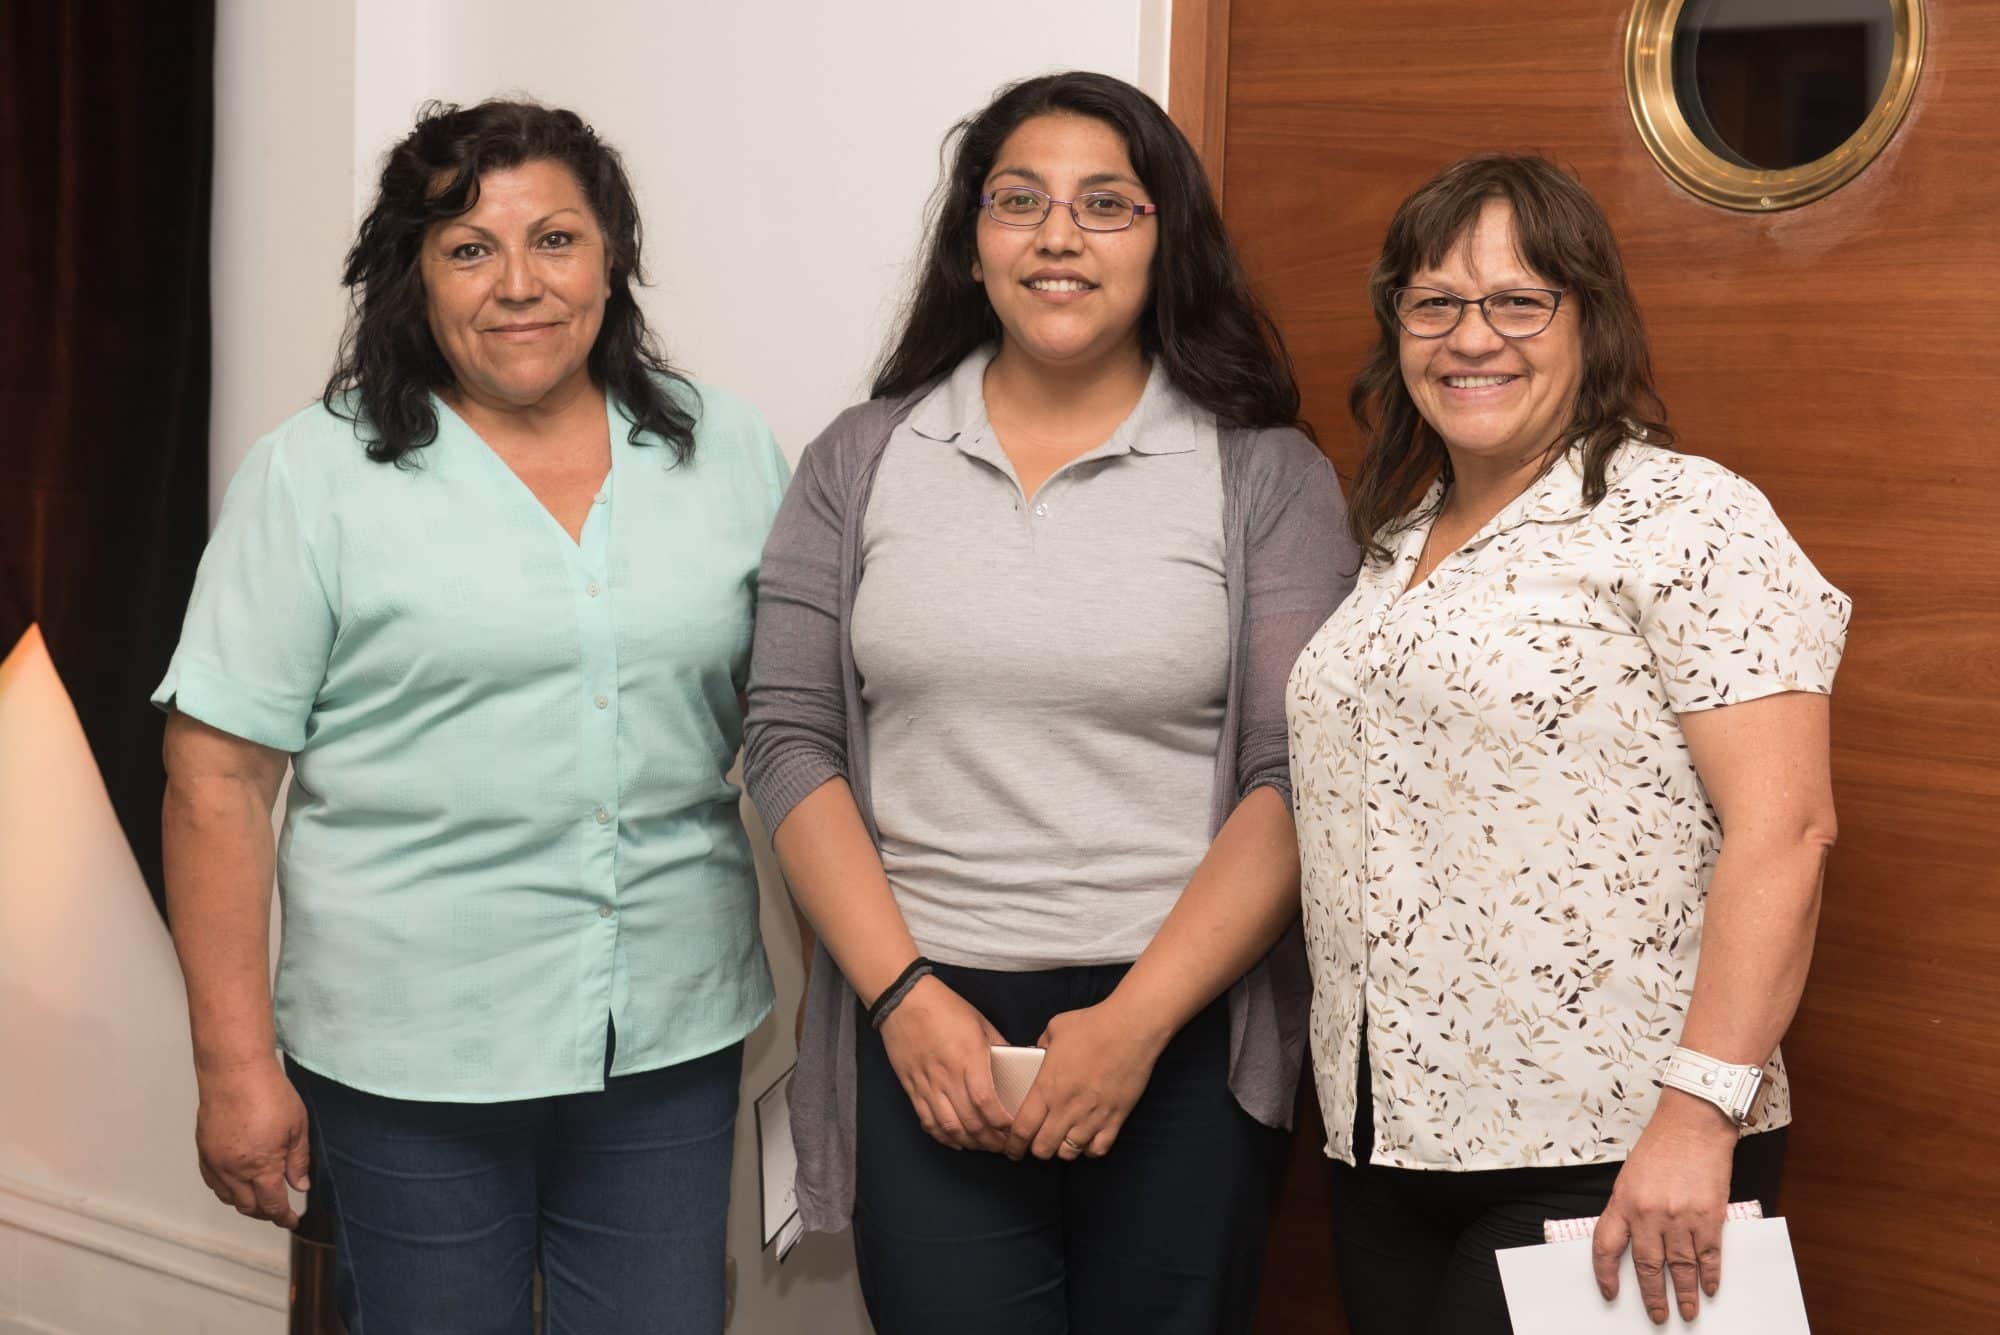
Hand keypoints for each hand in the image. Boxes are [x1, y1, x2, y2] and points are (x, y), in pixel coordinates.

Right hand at [194, 1059, 310, 1229]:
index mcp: (261, 1166)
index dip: (284, 1217)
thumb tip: (300, 1186)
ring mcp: (215, 1162)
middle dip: (266, 1213)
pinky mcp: (203, 1151)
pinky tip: (238, 1184)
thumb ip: (298, 1160)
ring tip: (261, 1199)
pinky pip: (213, 1182)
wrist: (235, 1073)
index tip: (293, 1221)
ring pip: (229, 1198)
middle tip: (280, 1210)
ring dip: (245, 1203)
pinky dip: (227, 1190)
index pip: (272, 1204)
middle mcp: (234, 1170)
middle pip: (249, 1207)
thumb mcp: (297, 1126)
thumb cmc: (270, 1094)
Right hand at [878, 976, 1011, 1151]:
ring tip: (984, 1146)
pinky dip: (943, 1136)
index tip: (1014, 1129)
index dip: (1001, 1123)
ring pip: (949, 1127)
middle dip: (990, 1140)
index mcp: (968, 1058)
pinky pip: (927, 1120)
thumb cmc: (945, 1007)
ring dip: (969, 1142)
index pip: (986, 1102)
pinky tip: (956, 1141)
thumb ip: (999, 1046)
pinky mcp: (912, 1087)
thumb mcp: (980, 1022)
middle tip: (1004, 1145)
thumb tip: (1019, 1061)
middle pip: (970, 1121)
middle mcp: (947, 1076)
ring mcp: (927, 1084)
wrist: (904, 1000)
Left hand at [1003, 995, 1166, 1161]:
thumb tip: (1036, 1053)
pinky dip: (1089, 1149)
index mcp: (1047, 1088)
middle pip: (1043, 1148)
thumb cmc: (1093, 1025)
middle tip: (1036, 1144)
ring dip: (1061, 1149)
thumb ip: (1040, 1046)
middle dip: (1036, 1150)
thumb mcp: (1055, 1029)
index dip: (1014, 1145)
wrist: (1131, 1028)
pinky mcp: (1115, 1118)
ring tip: (1061, 1140)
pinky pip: (1098, 1149)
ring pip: (1069, 1153)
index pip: (1022, 1129)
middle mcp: (1067, 1108)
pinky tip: (1086, 1138)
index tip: (1012, 1148)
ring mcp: (1092, 1116)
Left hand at [1592, 1091, 1738, 1323]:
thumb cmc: (1661, 1147)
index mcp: (1623, 1202)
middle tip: (1658, 1316)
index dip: (1606, 1275)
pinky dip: (1709, 1276)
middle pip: (1647, 1266)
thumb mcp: (1630, 1177)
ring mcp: (1680, 1217)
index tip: (1611, 1294)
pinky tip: (1709, 1289)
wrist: (1693, 1124)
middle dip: (1653, 1296)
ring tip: (1687, 1312)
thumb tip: (1635, 1246)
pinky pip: (1708, 1256)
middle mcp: (1648, 1213)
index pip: (1606, 1247)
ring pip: (1681, 1267)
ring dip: (1685, 1294)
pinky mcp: (1708, 1217)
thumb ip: (1630, 1210)